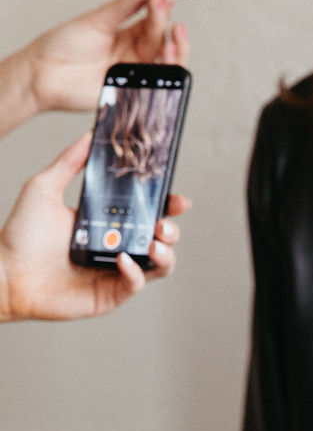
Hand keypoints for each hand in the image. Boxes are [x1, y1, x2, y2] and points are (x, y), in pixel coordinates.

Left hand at [0, 134, 186, 321]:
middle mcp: (115, 247)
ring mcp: (115, 272)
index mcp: (106, 223)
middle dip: (171, 229)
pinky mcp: (110, 295)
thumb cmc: (21, 236)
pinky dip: (135, 272)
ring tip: (154, 243)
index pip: (146, 212)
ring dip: (166, 253)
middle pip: (161, 239)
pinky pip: (136, 284)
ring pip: (160, 266)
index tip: (177, 198)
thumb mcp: (44, 187)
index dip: (167, 206)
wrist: (5, 273)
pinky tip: (122, 259)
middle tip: (163, 223)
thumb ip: (69, 162)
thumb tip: (89, 135)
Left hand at [4, 0, 188, 129]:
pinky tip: (167, 56)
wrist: (43, 73)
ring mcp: (132, 73)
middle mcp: (132, 54)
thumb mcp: (96, 19)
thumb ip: (124, 6)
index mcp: (125, 35)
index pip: (151, 21)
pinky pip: (156, 84)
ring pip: (164, 62)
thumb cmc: (60, 46)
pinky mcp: (129, 91)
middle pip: (159, 39)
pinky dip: (166, 71)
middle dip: (163, 22)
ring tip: (174, 34)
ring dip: (174, 48)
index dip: (162, 8)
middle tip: (160, 7)